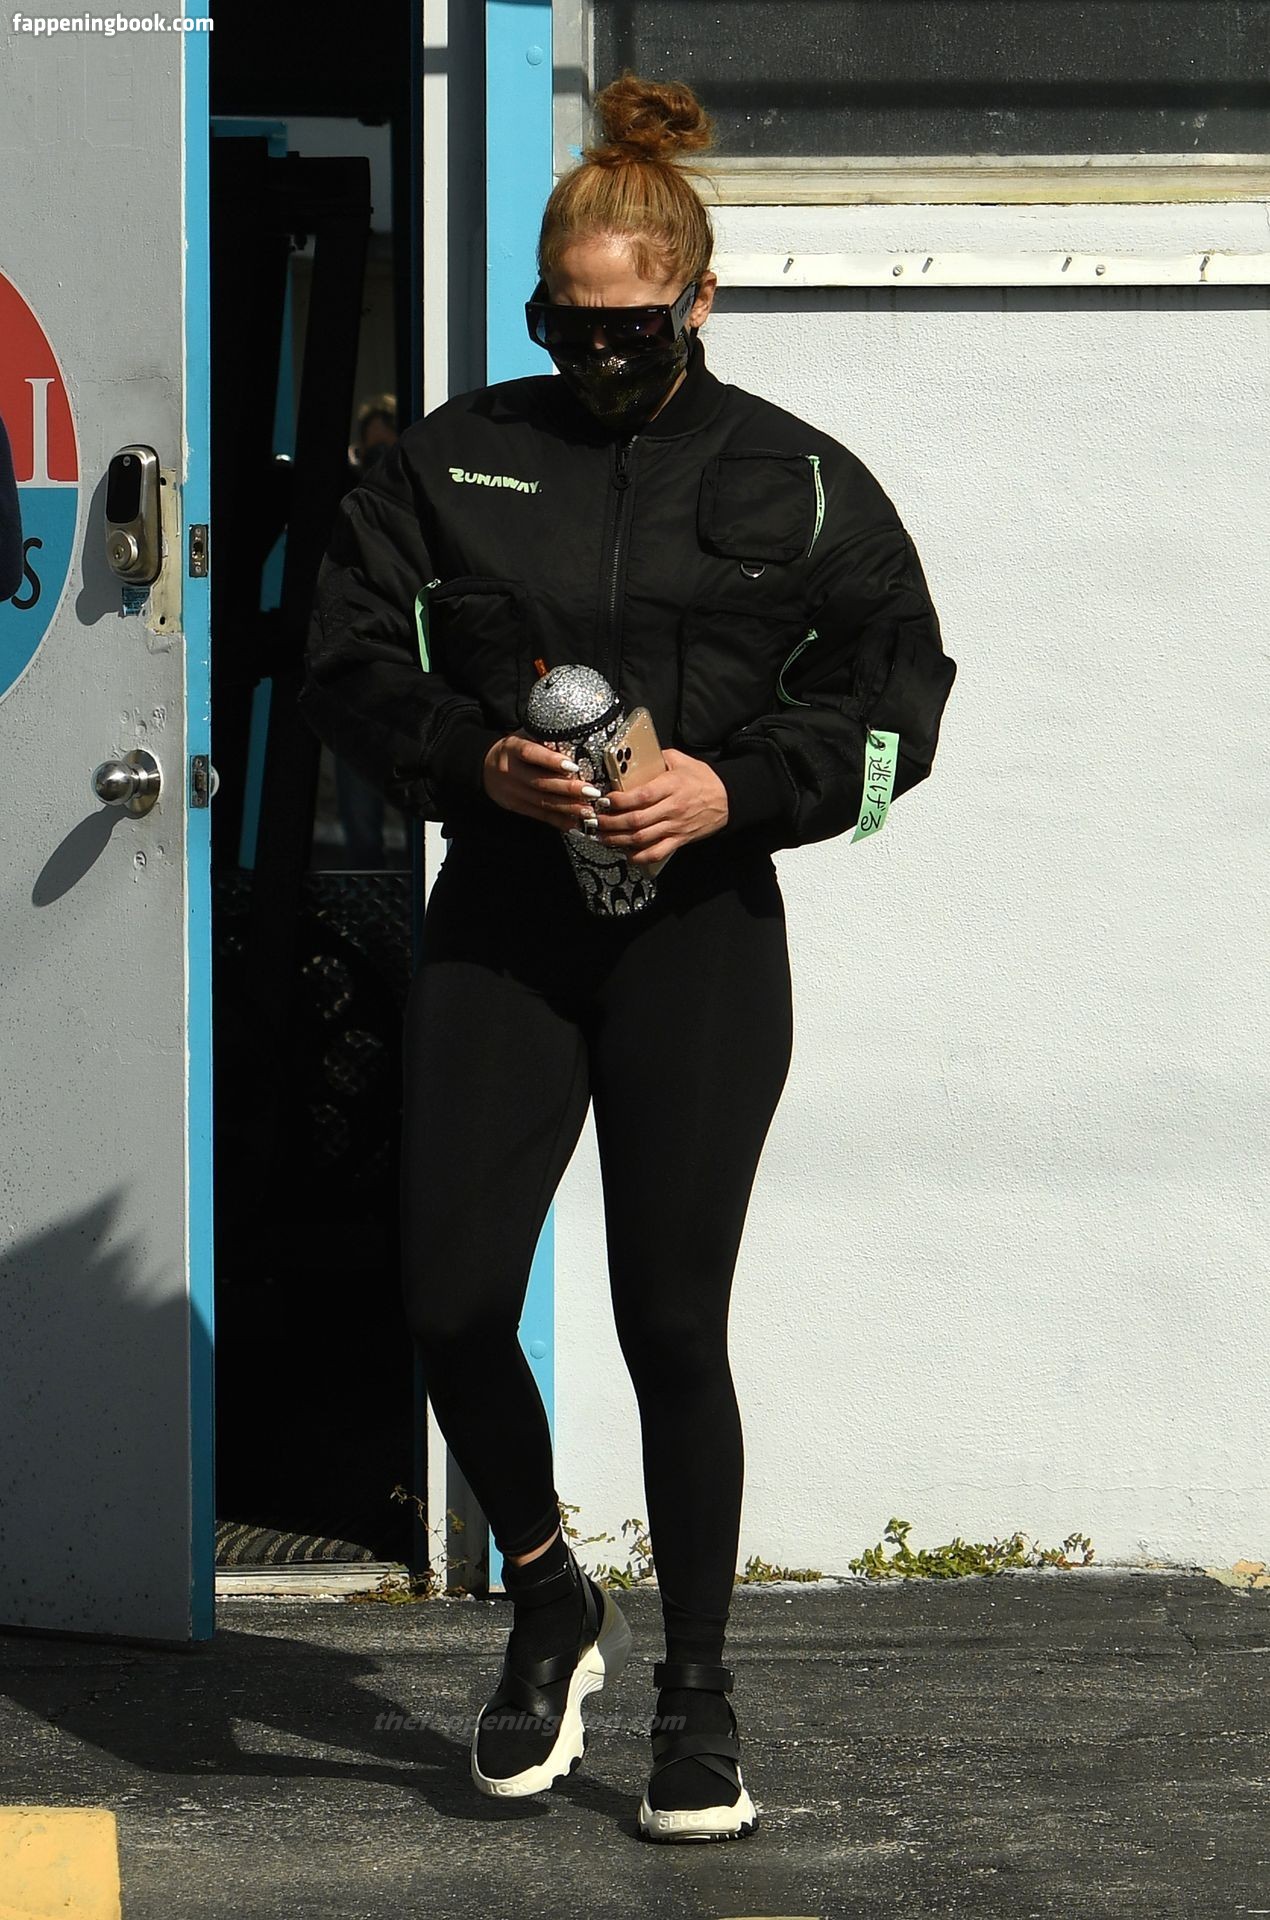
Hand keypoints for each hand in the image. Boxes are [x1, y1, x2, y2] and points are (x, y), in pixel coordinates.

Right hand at [482, 729, 591, 827]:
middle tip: (592, 791)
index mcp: (512, 749)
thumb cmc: (513, 749)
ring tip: (589, 810)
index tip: (573, 766)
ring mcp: (513, 792)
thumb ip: (543, 735)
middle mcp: (511, 772)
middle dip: (568, 789)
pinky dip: (559, 821)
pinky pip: (540, 816)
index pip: (531, 754)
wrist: (484, 768)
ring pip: (543, 802)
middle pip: (540, 782)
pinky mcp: (517, 807)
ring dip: (568, 807)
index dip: (551, 760)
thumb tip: (574, 731)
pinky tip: (575, 825)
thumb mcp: (522, 735)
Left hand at [595, 747, 728, 866]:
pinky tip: (627, 854)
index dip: (619, 801)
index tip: (605, 800)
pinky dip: (640, 856)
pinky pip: (657, 853)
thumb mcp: (682, 760)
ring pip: (642, 838)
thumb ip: (658, 758)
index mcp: (671, 786)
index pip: (641, 796)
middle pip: (636, 820)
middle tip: (596, 821)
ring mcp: (675, 826)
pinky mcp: (679, 839)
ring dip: (618, 840)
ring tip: (603, 837)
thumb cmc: (704, 779)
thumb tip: (635, 756)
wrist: (728, 798)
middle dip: (611, 822)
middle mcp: (672, 808)